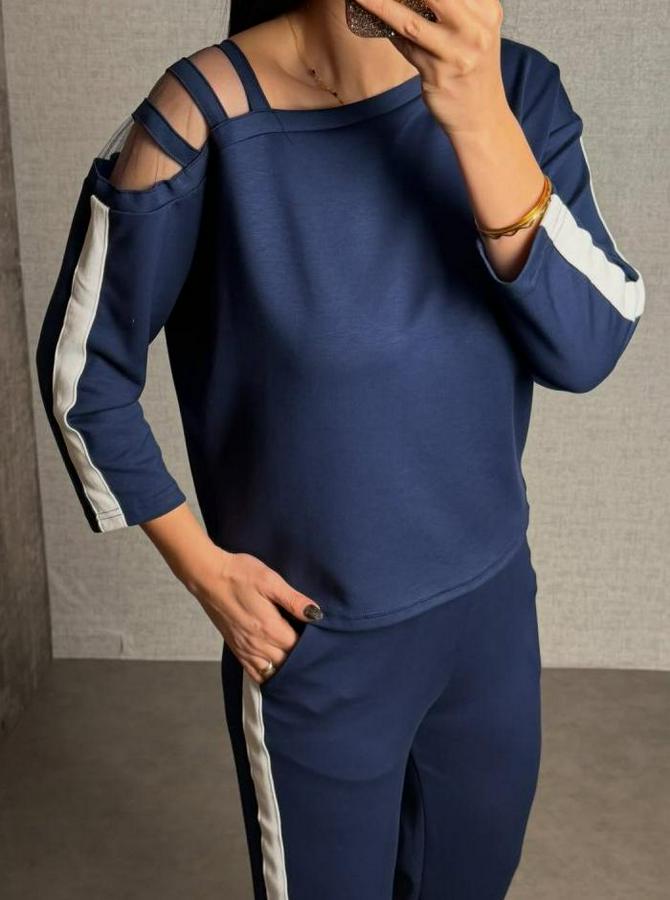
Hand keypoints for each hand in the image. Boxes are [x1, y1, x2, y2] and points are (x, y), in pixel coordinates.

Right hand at [193, 547, 323, 684]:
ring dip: (284, 668)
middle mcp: (257, 643)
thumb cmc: (239, 574)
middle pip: (286, 663)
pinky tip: (275, 668)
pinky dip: (266, 675)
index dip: (310, 644)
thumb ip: (293, 600)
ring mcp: (244, 648)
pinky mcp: (235, 648)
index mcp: (268, 627)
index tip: (318, 636)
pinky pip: (254, 672)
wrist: (207, 576)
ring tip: (295, 659)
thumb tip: (316, 614)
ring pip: (271, 671)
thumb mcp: (270, 580)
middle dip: (299, 658)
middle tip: (310, 648)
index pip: (298, 647)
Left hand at [353, 0, 509, 135]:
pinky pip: (404, 47)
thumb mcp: (472, 29)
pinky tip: (368, 15)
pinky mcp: (438, 74)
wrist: (481, 116)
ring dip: (382, 4)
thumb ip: (450, 6)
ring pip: (411, 21)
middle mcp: (475, 28)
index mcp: (486, 9)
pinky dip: (385, 29)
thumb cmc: (470, 67)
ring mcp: (457, 53)